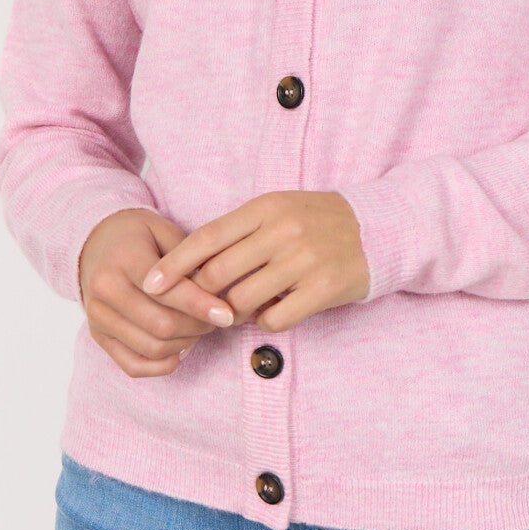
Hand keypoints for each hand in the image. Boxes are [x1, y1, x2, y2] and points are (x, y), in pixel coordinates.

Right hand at [78, 207, 240, 378]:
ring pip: (152, 348)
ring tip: (199, 328)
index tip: (228, 314)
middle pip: (161, 325)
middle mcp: (105, 290)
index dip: (201, 306)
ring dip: (185, 345)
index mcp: (124, 259)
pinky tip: (180, 349)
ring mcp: (97, 317)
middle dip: (198, 327)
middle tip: (218, 319)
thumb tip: (218, 293)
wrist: (96, 243)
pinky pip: (133, 366)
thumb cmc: (140, 236)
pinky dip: (162, 365)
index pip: (167, 291)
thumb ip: (188, 259)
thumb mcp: (165, 231)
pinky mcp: (98, 336)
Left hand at [140, 191, 370, 332]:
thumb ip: (238, 233)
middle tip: (200, 307)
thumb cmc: (316, 221)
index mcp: (266, 208)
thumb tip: (190, 266)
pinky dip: (265, 321)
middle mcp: (283, 230)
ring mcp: (305, 259)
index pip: (207, 237)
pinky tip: (273, 312)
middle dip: (202, 296)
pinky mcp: (324, 286)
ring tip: (239, 310)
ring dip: (234, 312)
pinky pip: (276, 317)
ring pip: (243, 300)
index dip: (174, 263)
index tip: (150, 283)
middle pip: (219, 274)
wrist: (378, 228)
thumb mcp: (277, 211)